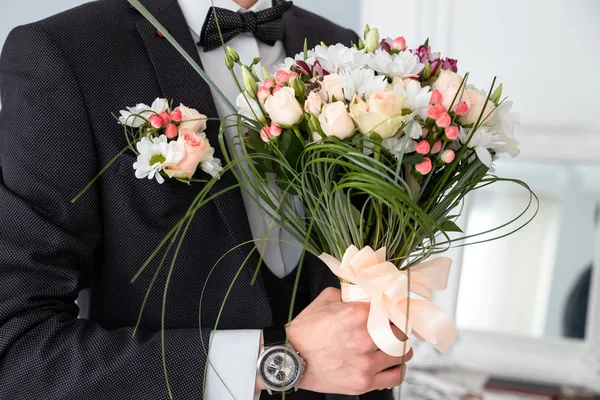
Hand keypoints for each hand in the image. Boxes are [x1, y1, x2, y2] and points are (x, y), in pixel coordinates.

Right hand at [285, 287, 412, 394]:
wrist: (289, 357)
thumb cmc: (305, 329)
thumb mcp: (326, 299)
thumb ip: (350, 294)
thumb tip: (367, 292)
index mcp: (358, 313)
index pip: (393, 307)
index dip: (394, 308)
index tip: (393, 311)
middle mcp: (366, 337)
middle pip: (403, 331)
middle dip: (398, 328)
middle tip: (392, 329)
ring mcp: (366, 362)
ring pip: (403, 353)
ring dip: (399, 348)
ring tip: (391, 347)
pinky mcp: (364, 382)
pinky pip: (396, 376)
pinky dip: (397, 369)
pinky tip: (390, 364)